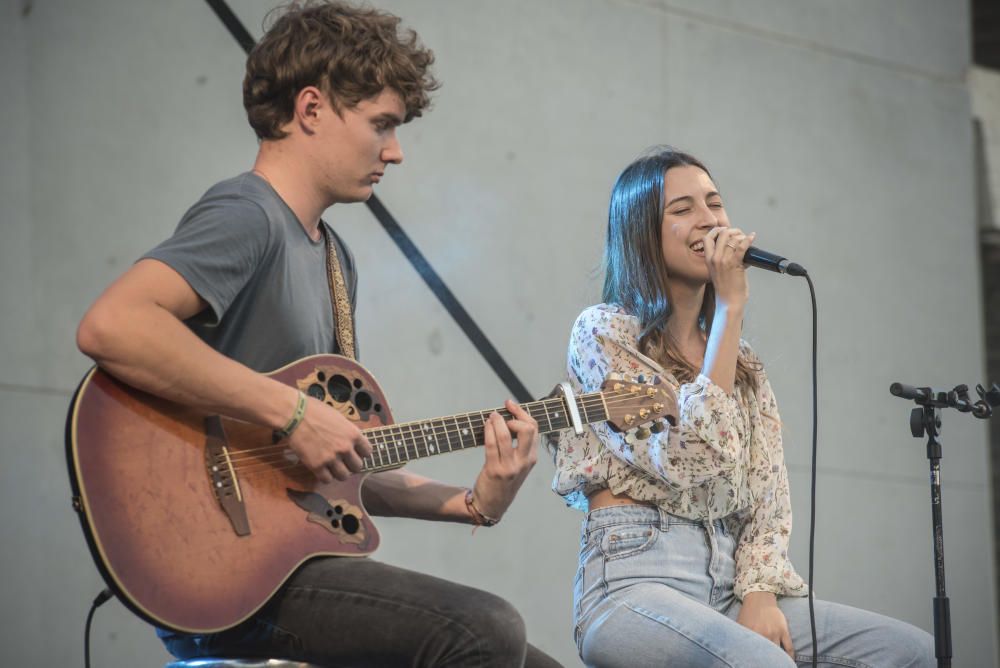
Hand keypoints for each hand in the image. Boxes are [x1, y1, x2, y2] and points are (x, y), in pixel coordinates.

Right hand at [287, 393, 371, 482]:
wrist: (294, 415)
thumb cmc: (315, 411)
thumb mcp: (338, 418)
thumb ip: (347, 431)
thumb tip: (351, 440)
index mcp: (353, 434)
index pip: (367, 452)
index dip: (361, 453)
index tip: (355, 453)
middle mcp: (345, 448)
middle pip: (358, 467)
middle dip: (351, 465)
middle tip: (343, 462)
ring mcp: (331, 458)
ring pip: (344, 476)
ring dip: (339, 473)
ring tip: (333, 468)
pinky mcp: (316, 466)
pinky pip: (327, 480)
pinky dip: (325, 477)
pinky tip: (322, 470)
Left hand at [470, 400, 539, 519]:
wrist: (492, 505)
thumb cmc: (503, 481)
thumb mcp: (518, 465)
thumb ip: (519, 446)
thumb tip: (508, 419)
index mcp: (531, 458)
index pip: (534, 429)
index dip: (522, 413)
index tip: (511, 404)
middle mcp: (524, 462)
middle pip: (527, 429)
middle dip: (514, 416)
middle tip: (502, 415)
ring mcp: (510, 466)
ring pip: (506, 435)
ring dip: (497, 421)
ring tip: (491, 417)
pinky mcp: (495, 470)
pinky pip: (492, 444)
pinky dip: (488, 431)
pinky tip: (486, 426)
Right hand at [702, 227, 754, 309]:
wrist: (729, 301)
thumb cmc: (725, 289)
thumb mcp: (717, 271)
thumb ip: (722, 259)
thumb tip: (735, 248)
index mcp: (708, 260)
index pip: (707, 238)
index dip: (716, 231)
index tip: (724, 230)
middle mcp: (715, 258)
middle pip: (721, 234)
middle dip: (732, 231)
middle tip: (738, 234)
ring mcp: (724, 261)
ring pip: (733, 239)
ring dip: (741, 236)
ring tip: (746, 239)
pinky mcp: (735, 264)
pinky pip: (742, 247)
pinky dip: (748, 240)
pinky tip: (752, 237)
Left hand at [737, 592, 793, 658]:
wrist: (759, 598)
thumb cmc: (749, 612)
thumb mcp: (741, 624)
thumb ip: (740, 636)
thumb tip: (737, 649)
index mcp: (750, 634)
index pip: (753, 652)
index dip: (755, 659)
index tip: (756, 663)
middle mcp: (763, 634)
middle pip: (766, 654)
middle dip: (767, 660)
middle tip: (767, 664)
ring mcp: (774, 633)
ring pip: (778, 652)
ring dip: (778, 659)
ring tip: (778, 663)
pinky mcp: (783, 630)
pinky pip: (789, 647)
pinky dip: (790, 656)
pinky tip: (789, 661)